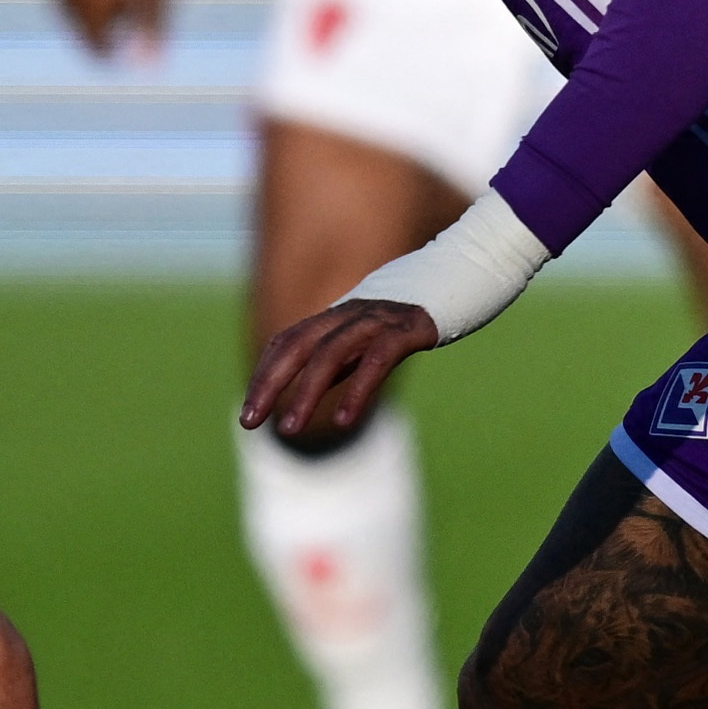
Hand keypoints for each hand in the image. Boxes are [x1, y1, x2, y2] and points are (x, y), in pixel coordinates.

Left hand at [241, 298, 439, 443]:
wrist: (459, 279)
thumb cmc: (406, 321)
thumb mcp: (364, 342)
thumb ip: (336, 363)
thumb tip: (304, 394)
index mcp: (334, 318)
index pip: (285, 343)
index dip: (264, 376)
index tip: (248, 414)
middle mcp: (349, 315)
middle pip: (297, 345)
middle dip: (269, 384)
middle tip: (247, 422)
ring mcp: (377, 319)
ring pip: (331, 353)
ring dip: (305, 393)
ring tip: (288, 430)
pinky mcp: (408, 329)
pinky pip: (377, 360)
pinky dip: (357, 390)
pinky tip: (344, 421)